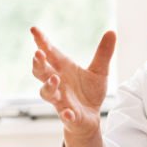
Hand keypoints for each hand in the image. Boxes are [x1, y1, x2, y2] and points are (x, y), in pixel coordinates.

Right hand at [31, 27, 114, 141]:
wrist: (91, 116)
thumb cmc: (89, 91)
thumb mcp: (100, 70)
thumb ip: (103, 53)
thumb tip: (111, 31)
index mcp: (63, 69)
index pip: (50, 53)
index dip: (41, 41)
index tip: (34, 29)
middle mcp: (58, 83)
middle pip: (41, 72)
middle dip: (38, 64)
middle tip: (38, 54)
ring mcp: (61, 100)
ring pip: (47, 93)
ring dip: (49, 86)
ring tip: (55, 79)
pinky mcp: (69, 115)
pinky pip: (65, 115)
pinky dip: (66, 114)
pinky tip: (68, 112)